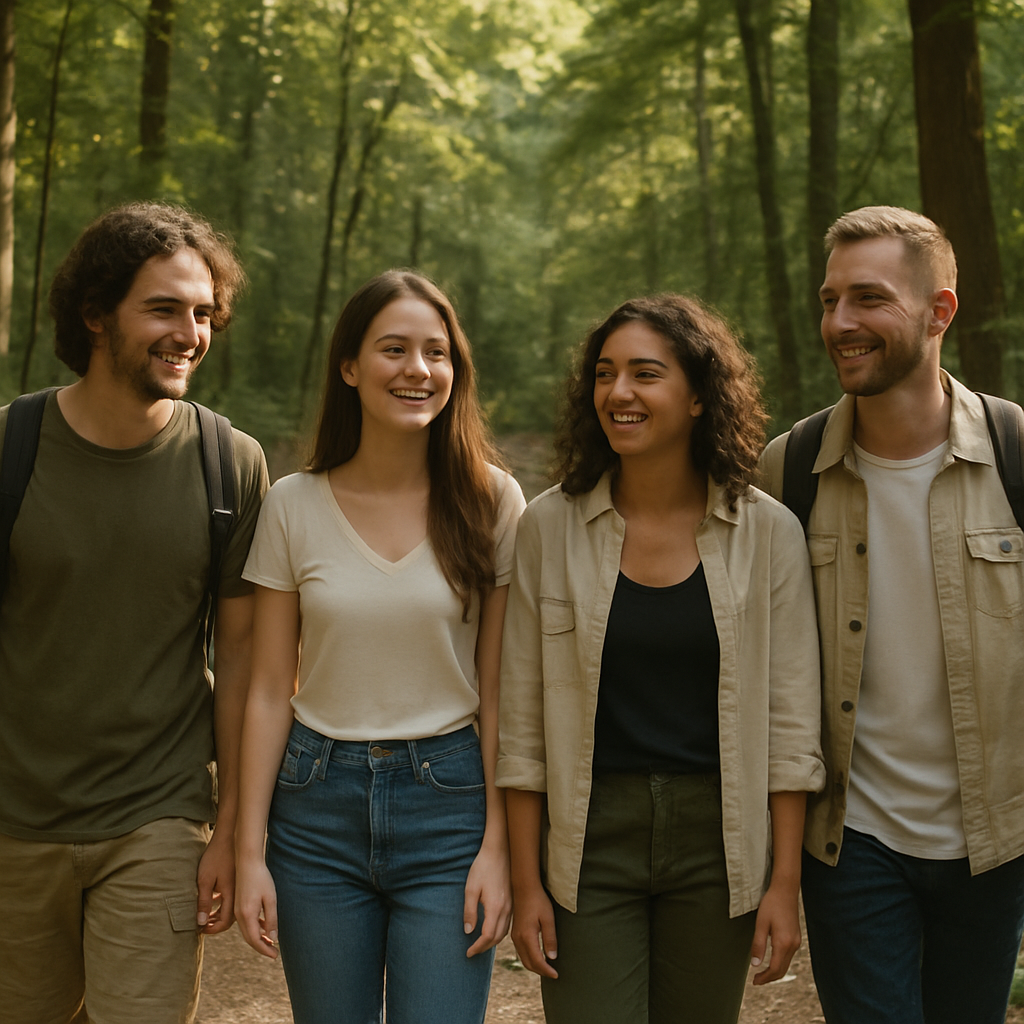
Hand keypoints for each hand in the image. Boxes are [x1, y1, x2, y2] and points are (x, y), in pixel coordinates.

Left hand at [196, 825, 234, 933]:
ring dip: (218, 914)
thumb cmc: (215, 857)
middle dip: (216, 924)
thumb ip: (204, 902)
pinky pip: (230, 898)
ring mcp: (238, 886)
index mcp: (231, 894)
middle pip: (230, 917)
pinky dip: (222, 904)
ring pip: (230, 908)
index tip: (201, 929)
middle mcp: (237, 893)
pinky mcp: (236, 880)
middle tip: (203, 925)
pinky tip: (213, 900)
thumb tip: (201, 922)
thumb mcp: (205, 880)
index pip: (225, 922)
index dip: (212, 929)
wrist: (228, 837)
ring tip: (206, 916)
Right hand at [235, 856, 279, 958]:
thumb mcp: (270, 899)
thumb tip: (273, 938)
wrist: (247, 861)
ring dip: (258, 937)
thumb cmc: (261, 878)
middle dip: (261, 946)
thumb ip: (271, 919)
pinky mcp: (238, 904)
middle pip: (249, 938)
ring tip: (272, 941)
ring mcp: (237, 909)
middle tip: (274, 952)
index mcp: (246, 915)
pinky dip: (255, 927)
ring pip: (247, 930)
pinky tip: (265, 926)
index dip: (264, 950)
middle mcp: (239, 915)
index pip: (254, 940)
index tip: (275, 956)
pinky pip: (246, 922)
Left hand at [463, 842, 511, 957]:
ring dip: (492, 941)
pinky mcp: (513, 901)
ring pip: (504, 932)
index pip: (487, 936)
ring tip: (481, 944)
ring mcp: (512, 905)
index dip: (477, 947)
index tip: (468, 952)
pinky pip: (508, 923)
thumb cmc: (483, 867)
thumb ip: (469, 911)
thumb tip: (468, 932)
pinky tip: (492, 930)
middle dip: (484, 948)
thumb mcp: (471, 888)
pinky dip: (499, 932)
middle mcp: (506, 909)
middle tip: (472, 951)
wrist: (500, 851)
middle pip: (497, 938)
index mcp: (495, 907)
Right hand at [510, 882, 557, 977]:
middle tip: (553, 974)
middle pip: (528, 963)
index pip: (537, 961)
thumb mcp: (548, 919)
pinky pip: (521, 952)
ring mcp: (515, 936)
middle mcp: (518, 939)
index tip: (556, 975)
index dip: (547, 970)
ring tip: (547, 968)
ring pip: (523, 959)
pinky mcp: (515, 932)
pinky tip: (537, 956)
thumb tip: (552, 957)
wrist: (524, 887)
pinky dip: (529, 958)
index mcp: (527, 937)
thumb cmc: (538, 901)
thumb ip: (550, 939)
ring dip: (534, 966)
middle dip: (541, 971)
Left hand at [749, 881, 800, 984]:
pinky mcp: (796, 937)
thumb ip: (758, 945)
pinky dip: (780, 962)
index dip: (765, 978)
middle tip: (756, 981)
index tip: (754, 981)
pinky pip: (789, 955)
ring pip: (786, 964)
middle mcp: (793, 945)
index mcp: (783, 942)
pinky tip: (771, 960)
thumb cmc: (771, 904)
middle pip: (783, 970)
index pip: (775, 969)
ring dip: (775, 971)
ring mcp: (796, 941)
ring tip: (762, 973)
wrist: (785, 890)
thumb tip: (755, 965)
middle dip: (769, 977)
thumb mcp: (760, 923)